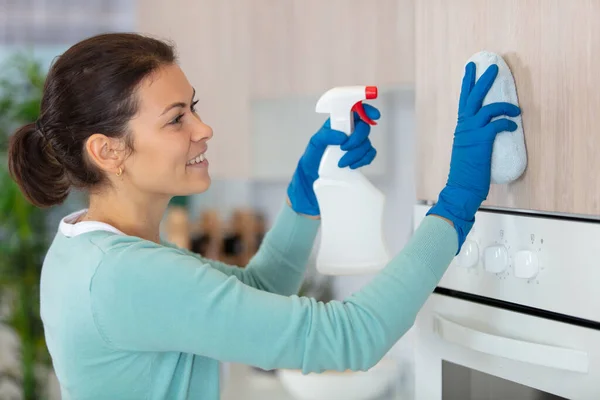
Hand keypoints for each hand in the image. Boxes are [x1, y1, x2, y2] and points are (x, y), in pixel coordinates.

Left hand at [287, 104, 380, 215]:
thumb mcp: (315, 142)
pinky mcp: (360, 156)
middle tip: (344, 148)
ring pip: (367, 144)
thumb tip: (342, 136)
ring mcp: (356, 144)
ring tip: (342, 162)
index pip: (356, 110)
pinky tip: (352, 165)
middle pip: (364, 128)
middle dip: (356, 139)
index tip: (374, 115)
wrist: (314, 173)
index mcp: (339, 122)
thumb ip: (326, 135)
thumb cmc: (314, 154)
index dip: (367, 110)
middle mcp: (350, 131)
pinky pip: (370, 155)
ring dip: (356, 154)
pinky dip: (363, 160)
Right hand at [427, 62, 520, 250]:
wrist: (461, 187)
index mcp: (461, 127)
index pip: (463, 99)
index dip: (467, 82)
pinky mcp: (481, 140)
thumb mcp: (468, 149)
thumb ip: (474, 137)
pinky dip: (507, 121)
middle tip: (492, 67)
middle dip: (483, 80)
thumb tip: (489, 131)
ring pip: (486, 107)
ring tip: (517, 108)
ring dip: (504, 104)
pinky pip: (497, 123)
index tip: (471, 68)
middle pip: (473, 96)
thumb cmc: (466, 172)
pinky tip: (512, 125)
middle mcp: (464, 126)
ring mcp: (471, 132)